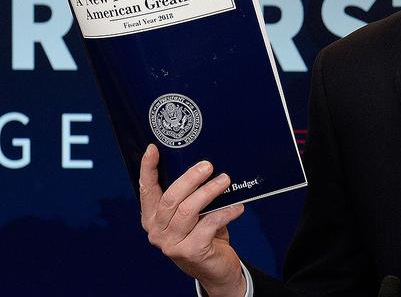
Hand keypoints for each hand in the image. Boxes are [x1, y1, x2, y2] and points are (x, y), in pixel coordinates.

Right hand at [139, 144, 246, 296]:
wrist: (214, 268)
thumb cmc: (202, 234)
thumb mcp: (192, 213)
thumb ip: (189, 195)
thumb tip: (204, 165)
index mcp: (152, 218)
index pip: (146, 190)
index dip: (148, 169)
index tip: (153, 149)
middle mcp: (156, 231)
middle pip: (170, 199)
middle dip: (190, 179)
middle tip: (208, 165)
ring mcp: (171, 244)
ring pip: (188, 210)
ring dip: (209, 192)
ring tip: (225, 180)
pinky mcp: (191, 252)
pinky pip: (209, 225)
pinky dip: (225, 213)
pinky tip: (237, 207)